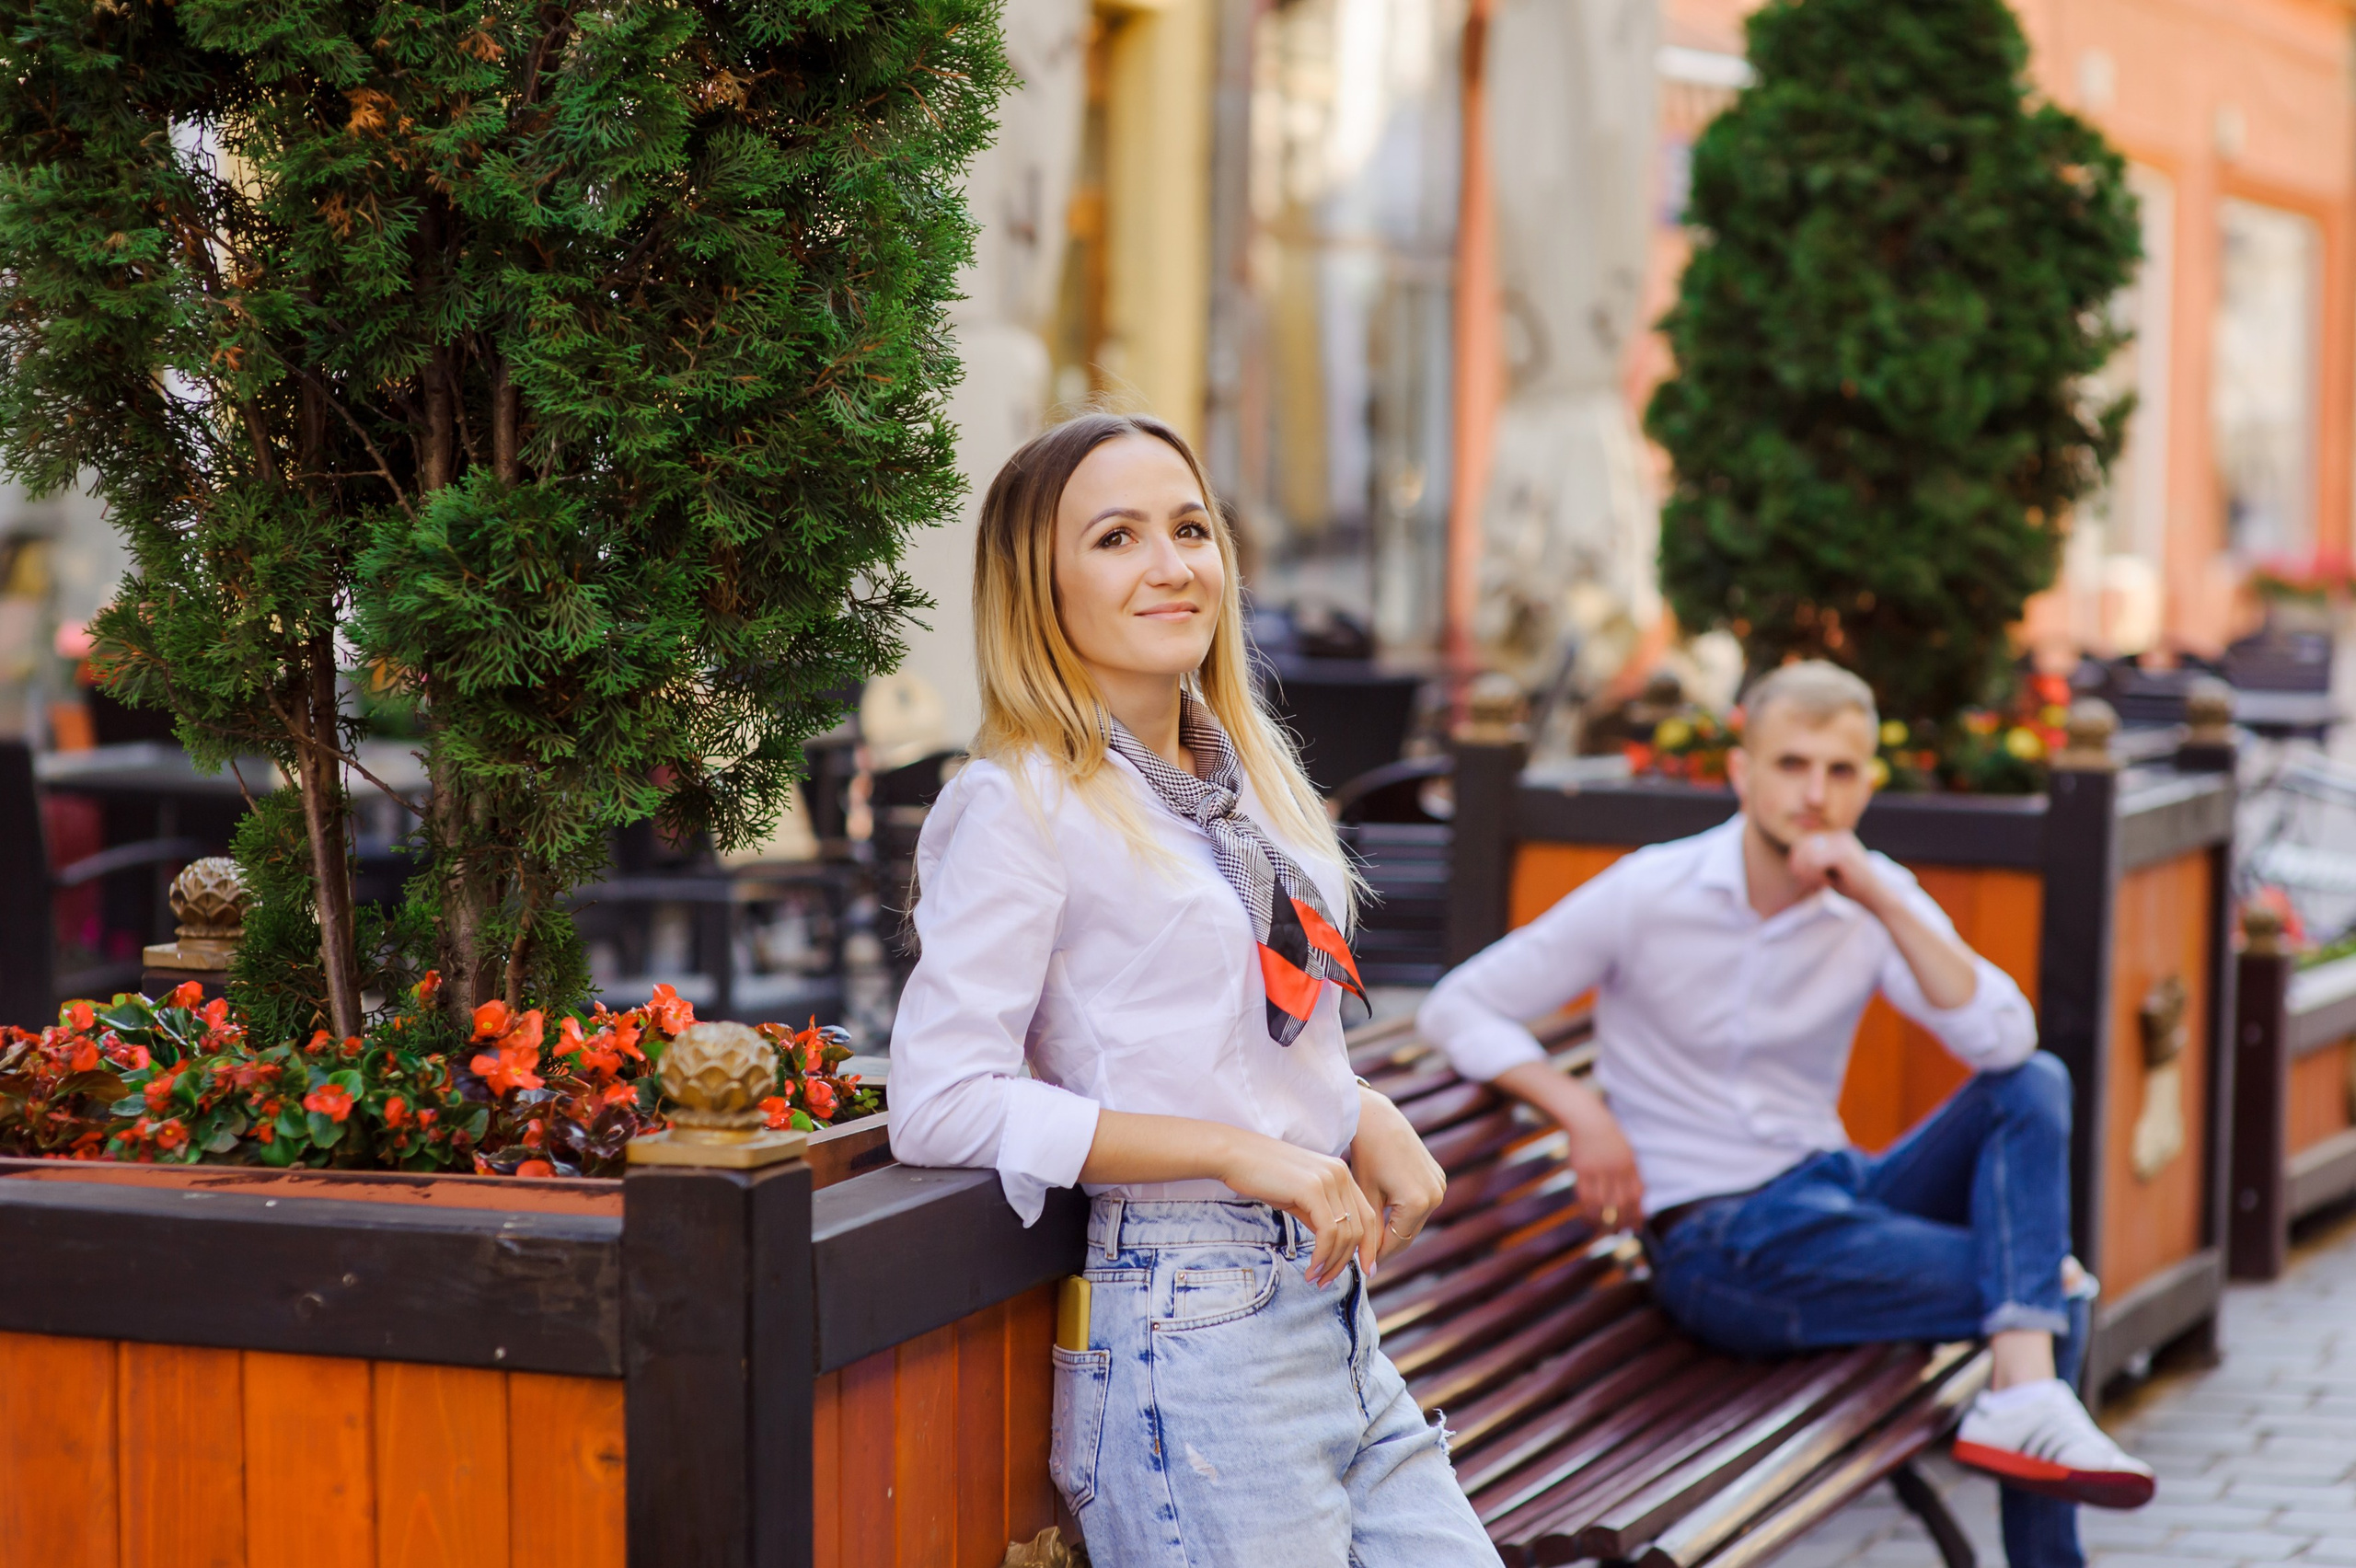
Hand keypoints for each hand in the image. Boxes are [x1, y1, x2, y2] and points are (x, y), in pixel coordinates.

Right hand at [1214, 1126, 1381, 1287]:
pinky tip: (1311, 1269)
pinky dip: (1322, 1256)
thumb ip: (1321, 1216)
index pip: (1368, 1216)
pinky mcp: (1312, 1189)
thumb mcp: (1300, 1197)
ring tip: (1316, 1279)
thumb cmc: (1263, 1176)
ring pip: (1345, 1234)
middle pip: (1360, 1228)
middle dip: (1348, 1261)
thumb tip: (1333, 1245)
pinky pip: (1328, 1232)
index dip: (1370, 1246)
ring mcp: (1328, 1179)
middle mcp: (1340, 1173)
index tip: (1366, 1270)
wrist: (1235, 1155)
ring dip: (1332, 1263)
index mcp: (1341, 1173)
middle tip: (1329, 1281)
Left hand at [1351, 1086, 1446, 1264]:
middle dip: (1386, 1244)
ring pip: (1414, 1220)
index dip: (1377, 1255)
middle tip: (1364, 1256)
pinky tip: (1385, 1215)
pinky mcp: (1438, 1177)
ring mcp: (1440, 1185)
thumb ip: (1370, 1234)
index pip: (1397, 1242)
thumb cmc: (1366, 1155)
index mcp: (1418, 1202)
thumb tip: (1369, 1267)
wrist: (1377, 1119)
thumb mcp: (1365, 1197)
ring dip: (1396, 1229)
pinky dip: (1404, 1212)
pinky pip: (1420, 1204)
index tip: (1361, 1265)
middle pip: (1408, 1233)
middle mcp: (1435, 1195)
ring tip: (1371, 1237)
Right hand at [1560, 1094, 1643, 1230]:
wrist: (1587, 1119)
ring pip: (1602, 1204)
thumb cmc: (1609, 1137)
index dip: (1637, 1215)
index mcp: (1630, 1165)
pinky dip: (1587, 1213)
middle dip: (1622, 1222)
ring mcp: (1598, 1170)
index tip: (1636, 1228)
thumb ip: (1631, 1174)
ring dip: (1603, 1222)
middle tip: (1620, 1234)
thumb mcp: (1626, 1152)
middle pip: (1621, 1203)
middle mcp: (1616, 1169)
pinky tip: (1588, 1222)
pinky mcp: (1581, 1171)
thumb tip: (1635, 1199)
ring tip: (1603, 1232)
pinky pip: (1585, 1197)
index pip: (1637, 1196)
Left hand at [1788, 830, 1884, 907]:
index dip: (1797, 862)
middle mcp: (1837, 834)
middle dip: (1801, 867)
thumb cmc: (1850, 885)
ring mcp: (1841, 841)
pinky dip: (1816, 876)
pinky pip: (1814, 862)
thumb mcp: (1827, 870)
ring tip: (1821, 883)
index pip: (1802, 843)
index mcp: (1834, 836)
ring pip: (1807, 855)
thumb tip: (1793, 860)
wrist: (1874, 895)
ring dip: (1808, 873)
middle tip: (1812, 883)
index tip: (1806, 878)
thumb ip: (1812, 861)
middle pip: (1801, 847)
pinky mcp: (1842, 852)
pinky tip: (1828, 883)